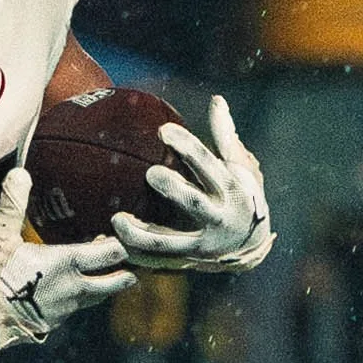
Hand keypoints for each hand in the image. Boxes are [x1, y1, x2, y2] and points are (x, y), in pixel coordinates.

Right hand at [0, 167, 131, 362]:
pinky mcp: (53, 323)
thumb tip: (20, 172)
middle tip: (126, 260)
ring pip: (97, 298)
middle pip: (115, 282)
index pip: (110, 253)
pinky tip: (69, 289)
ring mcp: (65, 310)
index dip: (121, 243)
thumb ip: (12, 204)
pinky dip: (81, 298)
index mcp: (66, 264)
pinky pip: (76, 309)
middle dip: (125, 271)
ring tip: (103, 272)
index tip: (120, 233)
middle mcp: (73, 289)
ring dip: (104, 285)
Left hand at [112, 98, 272, 274]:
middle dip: (173, 189)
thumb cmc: (241, 196)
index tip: (164, 130)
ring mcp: (202, 244)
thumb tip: (217, 100)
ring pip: (169, 242)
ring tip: (116, 220)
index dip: (187, 146)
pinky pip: (157, 261)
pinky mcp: (187, 261)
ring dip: (141, 234)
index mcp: (229, 189)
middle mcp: (218, 218)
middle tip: (150, 173)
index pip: (208, 165)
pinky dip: (135, 256)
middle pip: (193, 203)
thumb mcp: (240, 168)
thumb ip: (224, 136)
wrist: (252, 247)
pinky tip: (110, 243)